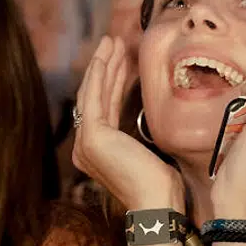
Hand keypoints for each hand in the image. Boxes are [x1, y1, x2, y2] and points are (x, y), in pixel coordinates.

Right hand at [72, 36, 180, 209]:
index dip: (113, 81)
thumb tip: (150, 116)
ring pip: (93, 94)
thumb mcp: (150, 153)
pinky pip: (94, 98)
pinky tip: (108, 56)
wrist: (157, 204)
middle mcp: (84, 148)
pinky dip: (100, 74)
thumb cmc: (161, 187)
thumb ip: (141, 136)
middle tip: (114, 42)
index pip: (104, 108)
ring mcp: (85, 143)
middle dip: (106, 68)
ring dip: (103, 65)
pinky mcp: (92, 137)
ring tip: (112, 41)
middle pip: (95, 98)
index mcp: (97, 153)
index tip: (124, 60)